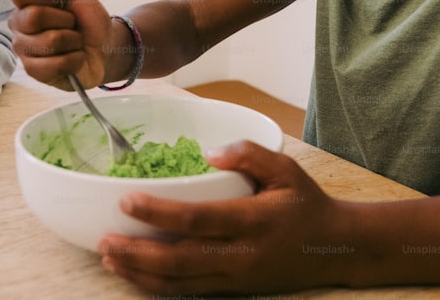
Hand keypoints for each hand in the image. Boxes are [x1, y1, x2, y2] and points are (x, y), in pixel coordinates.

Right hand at [9, 0, 113, 89]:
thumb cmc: (87, 19)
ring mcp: (24, 49)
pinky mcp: (34, 71)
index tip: (61, 1)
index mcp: (25, 3)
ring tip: (74, 41)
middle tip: (72, 24)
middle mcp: (18, 26)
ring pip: (49, 41)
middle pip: (34, 17)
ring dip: (73, 40)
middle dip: (66, 19)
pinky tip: (74, 58)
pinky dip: (75, 59)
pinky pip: (56, 64)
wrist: (106, 47)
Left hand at [97, 141, 344, 294]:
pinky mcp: (233, 289)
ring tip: (109, 259)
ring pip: (181, 283)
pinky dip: (158, 285)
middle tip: (104, 241)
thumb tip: (209, 153)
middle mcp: (242, 255)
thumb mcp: (286, 169)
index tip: (126, 201)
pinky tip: (135, 274)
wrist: (335, 249)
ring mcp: (237, 278)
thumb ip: (250, 154)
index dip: (160, 213)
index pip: (199, 219)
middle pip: (181, 260)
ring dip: (141, 273)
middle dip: (138, 254)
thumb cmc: (306, 203)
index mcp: (254, 221)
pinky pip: (190, 291)